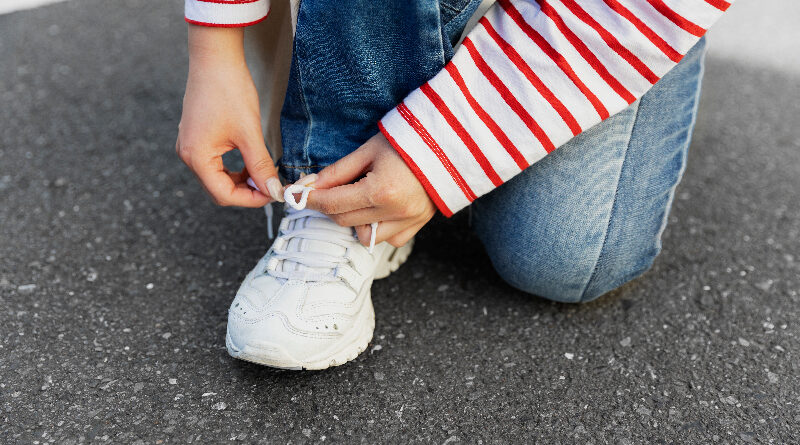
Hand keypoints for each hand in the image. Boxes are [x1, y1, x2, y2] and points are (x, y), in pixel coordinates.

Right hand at [175, 25, 282, 206]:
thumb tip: (273, 190)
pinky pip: (215, 164)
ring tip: (263, 173)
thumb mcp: (249, 133)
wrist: (215, 58)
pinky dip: (234, 168)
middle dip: (246, 192)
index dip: (251, 199)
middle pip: (219, 190)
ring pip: (218, 178)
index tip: (273, 194)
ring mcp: (190, 146)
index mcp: (196, 157)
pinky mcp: (197, 137)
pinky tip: (251, 162)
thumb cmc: (229, 90)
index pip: (224, 195)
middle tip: (271, 185)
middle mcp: (188, 155)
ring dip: (241, 181)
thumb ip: (260, 166)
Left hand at [305, 132, 436, 246]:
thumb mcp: (369, 151)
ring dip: (354, 221)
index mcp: (381, 191)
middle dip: (329, 207)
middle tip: (326, 191)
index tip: (298, 195)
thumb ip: (338, 172)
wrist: (450, 145)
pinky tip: (380, 209)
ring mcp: (409, 223)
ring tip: (359, 198)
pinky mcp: (418, 226)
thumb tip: (309, 186)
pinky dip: (377, 228)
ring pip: (365, 236)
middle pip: (344, 221)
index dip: (311, 200)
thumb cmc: (408, 142)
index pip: (333, 204)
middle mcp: (395, 213)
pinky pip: (388, 239)